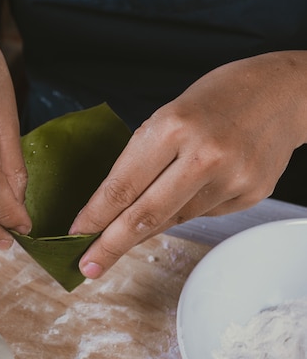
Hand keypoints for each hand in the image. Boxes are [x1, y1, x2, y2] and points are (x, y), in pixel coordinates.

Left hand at [71, 51, 306, 277]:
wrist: (282, 92)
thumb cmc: (214, 99)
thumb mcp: (166, 116)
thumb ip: (142, 161)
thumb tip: (114, 210)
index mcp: (173, 128)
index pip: (122, 186)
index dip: (95, 217)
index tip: (76, 236)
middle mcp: (204, 155)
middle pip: (145, 216)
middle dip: (110, 246)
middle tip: (87, 266)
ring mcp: (232, 178)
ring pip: (173, 219)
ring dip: (144, 229)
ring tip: (127, 232)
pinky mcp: (251, 194)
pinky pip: (202, 214)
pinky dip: (183, 211)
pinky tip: (186, 194)